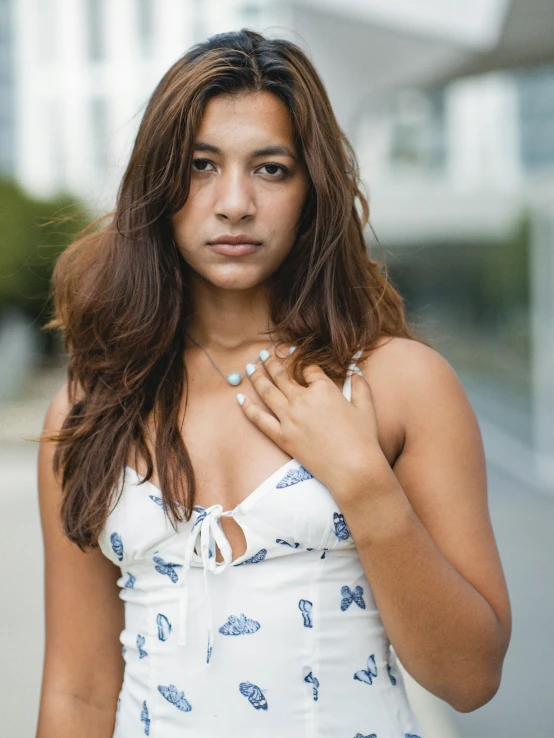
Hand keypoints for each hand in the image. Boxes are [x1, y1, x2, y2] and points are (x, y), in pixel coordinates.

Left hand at [236, 345, 384, 496]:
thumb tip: (356, 373)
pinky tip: (240, 398)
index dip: (303, 363)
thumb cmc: (362, 439)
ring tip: (251, 367)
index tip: (296, 357)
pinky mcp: (282, 437)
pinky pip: (259, 419)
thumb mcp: (366, 407)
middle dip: (271, 362)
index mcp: (323, 389)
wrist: (353, 469)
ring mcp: (289, 418)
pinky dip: (247, 408)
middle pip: (282, 375)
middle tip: (263, 354)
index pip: (308, 369)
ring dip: (257, 377)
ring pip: (267, 392)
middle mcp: (302, 400)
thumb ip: (360, 386)